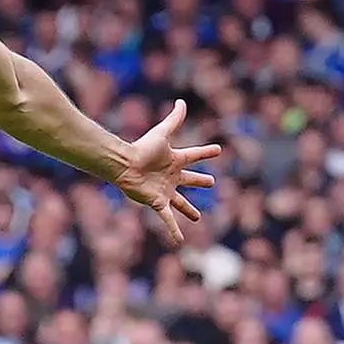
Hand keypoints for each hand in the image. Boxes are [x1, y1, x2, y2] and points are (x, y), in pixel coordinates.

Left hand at [116, 99, 220, 247]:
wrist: (125, 164)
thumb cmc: (142, 148)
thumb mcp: (162, 133)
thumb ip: (174, 119)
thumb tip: (182, 101)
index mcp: (174, 160)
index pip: (194, 155)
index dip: (206, 153)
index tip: (218, 150)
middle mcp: (171, 176)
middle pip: (190, 180)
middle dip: (200, 181)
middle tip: (211, 183)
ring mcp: (165, 191)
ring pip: (181, 203)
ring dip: (189, 210)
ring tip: (197, 217)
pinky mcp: (158, 202)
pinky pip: (168, 219)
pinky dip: (173, 230)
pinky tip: (179, 242)